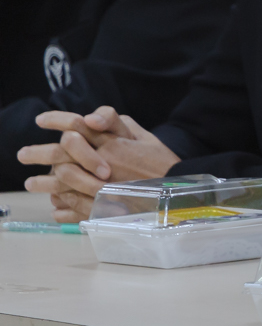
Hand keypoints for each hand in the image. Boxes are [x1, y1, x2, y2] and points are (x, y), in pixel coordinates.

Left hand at [19, 107, 179, 220]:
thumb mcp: (144, 136)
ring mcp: (100, 186)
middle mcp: (103, 162)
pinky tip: (54, 204)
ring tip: (31, 183)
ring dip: (43, 182)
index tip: (40, 120)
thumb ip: (117, 125)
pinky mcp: (100, 206)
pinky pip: (72, 204)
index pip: (77, 126)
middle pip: (61, 153)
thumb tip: (91, 119)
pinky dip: (60, 204)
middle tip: (22, 154)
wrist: (175, 193)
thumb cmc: (161, 162)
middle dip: (38, 152)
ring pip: (61, 180)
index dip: (56, 120)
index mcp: (113, 143)